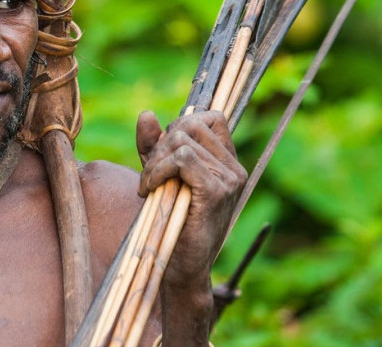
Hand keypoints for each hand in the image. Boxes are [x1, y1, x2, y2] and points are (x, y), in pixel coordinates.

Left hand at [135, 110, 246, 287]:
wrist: (181, 266)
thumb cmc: (171, 221)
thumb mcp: (160, 175)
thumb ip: (154, 145)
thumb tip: (147, 114)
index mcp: (228, 163)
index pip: (212, 117)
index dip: (180, 126)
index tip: (163, 154)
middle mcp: (235, 169)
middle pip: (190, 125)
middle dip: (160, 144)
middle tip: (149, 175)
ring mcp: (229, 179)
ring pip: (182, 141)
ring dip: (154, 161)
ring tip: (147, 186)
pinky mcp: (216, 191)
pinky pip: (181, 159)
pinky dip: (157, 170)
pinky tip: (148, 190)